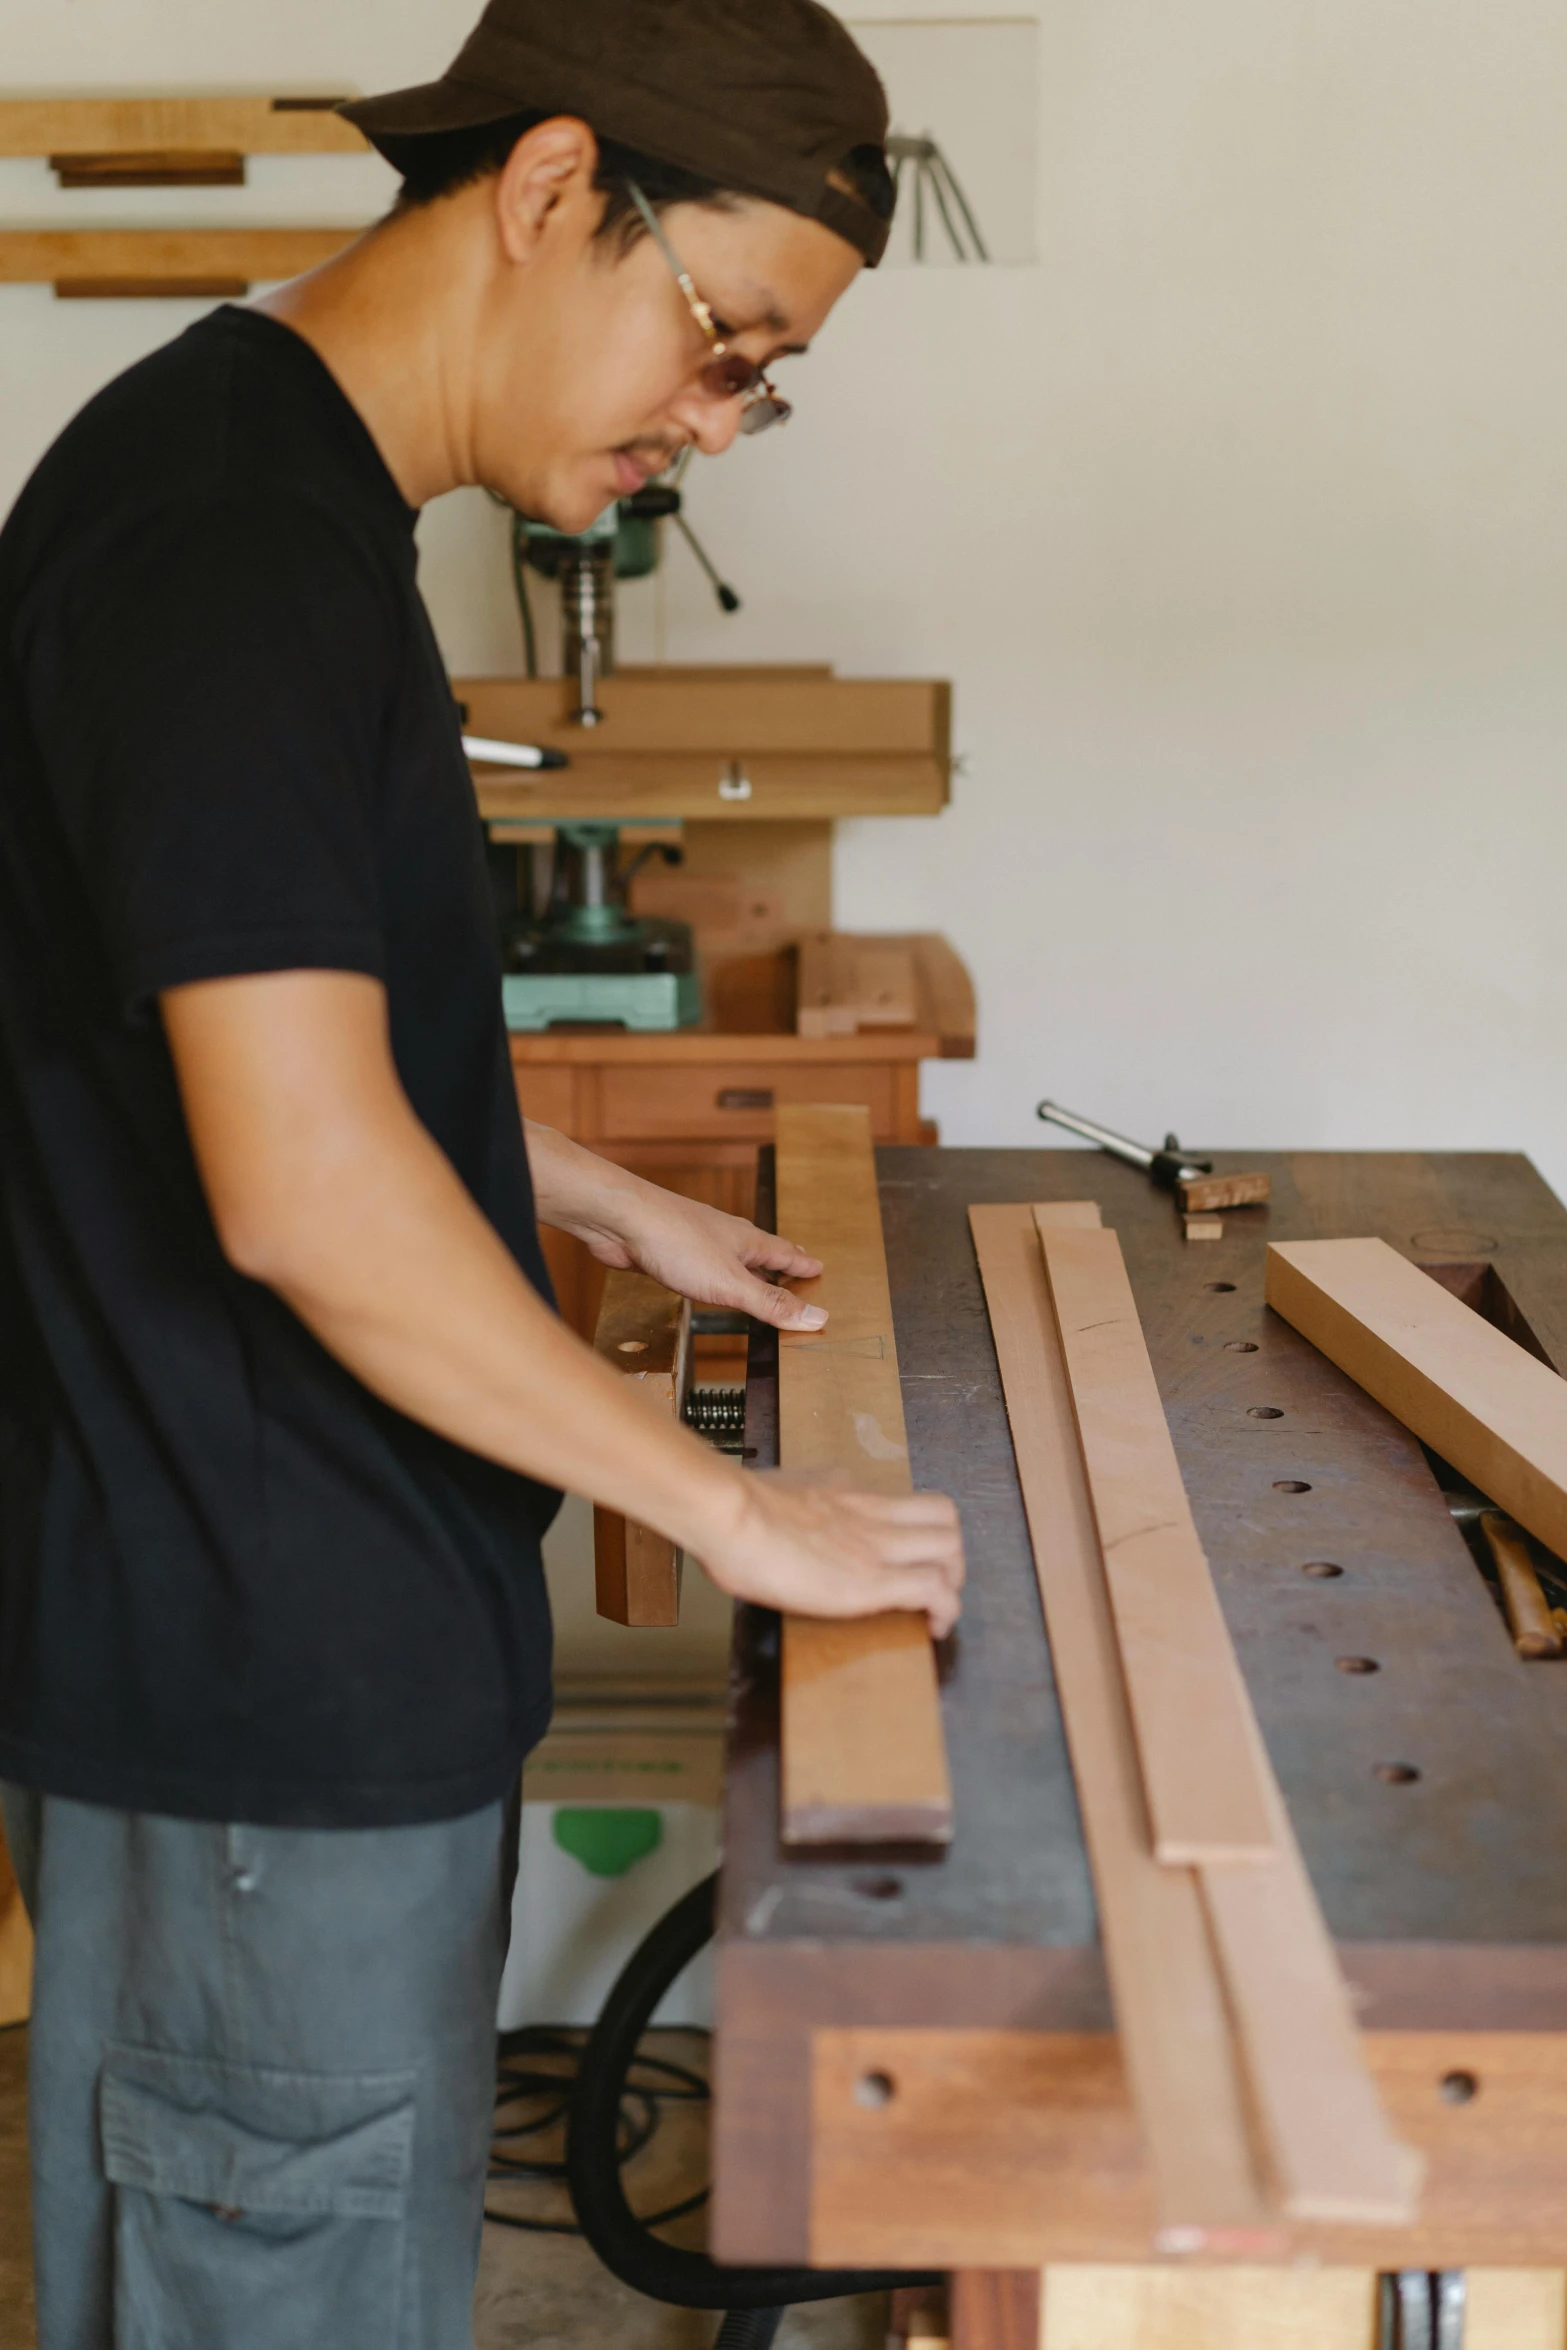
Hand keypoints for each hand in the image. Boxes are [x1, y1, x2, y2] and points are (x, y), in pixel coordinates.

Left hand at [527, 1124, 828, 1331]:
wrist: (622, 1221)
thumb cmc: (676, 1243)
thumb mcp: (732, 1283)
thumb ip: (771, 1302)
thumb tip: (816, 1316)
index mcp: (747, 1242)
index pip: (786, 1254)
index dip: (803, 1264)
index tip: (819, 1267)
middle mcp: (726, 1238)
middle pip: (761, 1252)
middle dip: (779, 1262)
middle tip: (796, 1266)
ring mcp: (698, 1242)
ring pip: (731, 1256)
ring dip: (748, 1268)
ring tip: (757, 1275)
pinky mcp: (672, 1251)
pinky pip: (703, 1265)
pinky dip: (715, 1274)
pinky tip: (706, 1279)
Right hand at [690, 1471, 964, 1637]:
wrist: (729, 1515)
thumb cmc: (727, 1512)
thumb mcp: (768, 1493)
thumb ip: (787, 1502)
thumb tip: (774, 1514)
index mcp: (842, 1490)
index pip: (897, 1500)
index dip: (909, 1528)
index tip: (897, 1552)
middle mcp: (870, 1511)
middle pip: (943, 1514)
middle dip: (948, 1549)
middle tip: (930, 1578)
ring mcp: (876, 1544)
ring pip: (950, 1546)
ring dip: (953, 1578)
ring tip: (935, 1605)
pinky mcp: (874, 1581)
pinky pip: (934, 1590)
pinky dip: (946, 1611)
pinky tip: (934, 1628)